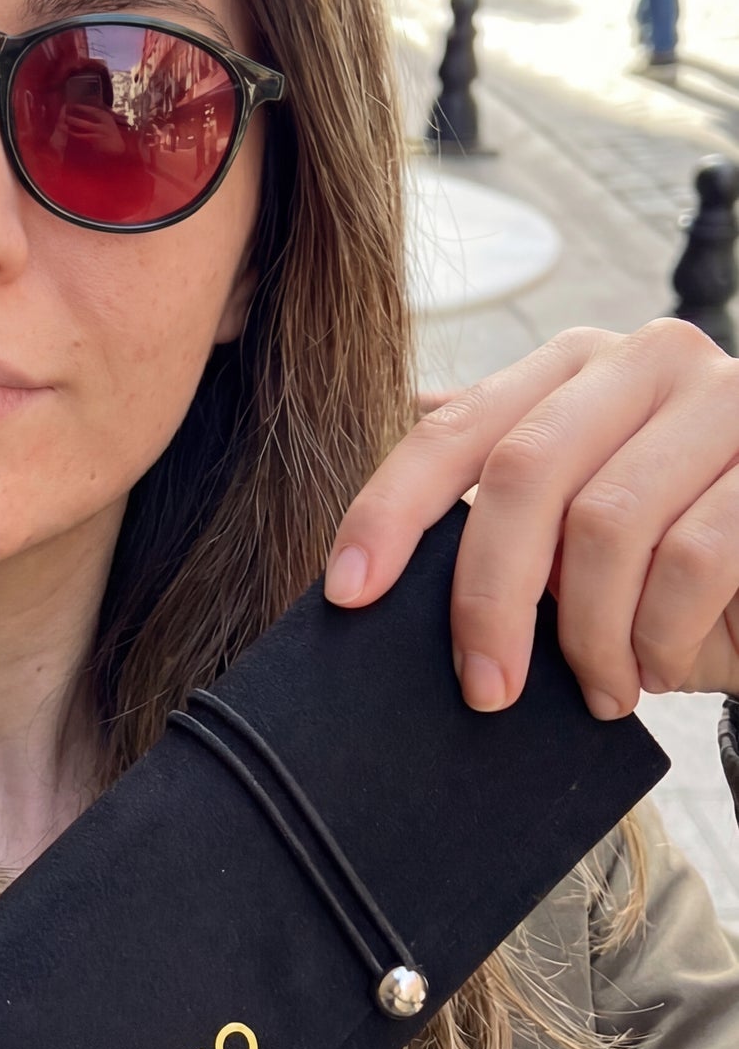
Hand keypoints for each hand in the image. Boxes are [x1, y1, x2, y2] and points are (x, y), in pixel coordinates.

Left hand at [325, 323, 738, 716]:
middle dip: (489, 596)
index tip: (348, 591)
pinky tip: (654, 670)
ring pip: (609, 525)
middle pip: (524, 472)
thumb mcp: (573, 533)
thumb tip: (361, 546)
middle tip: (482, 688)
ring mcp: (727, 402)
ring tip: (599, 687)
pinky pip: (692, 560)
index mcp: (576, 365)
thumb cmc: (676, 569)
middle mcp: (649, 360)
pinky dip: (659, 636)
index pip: (455, 428)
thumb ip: (494, 505)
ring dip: (591, 634)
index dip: (390, 509)